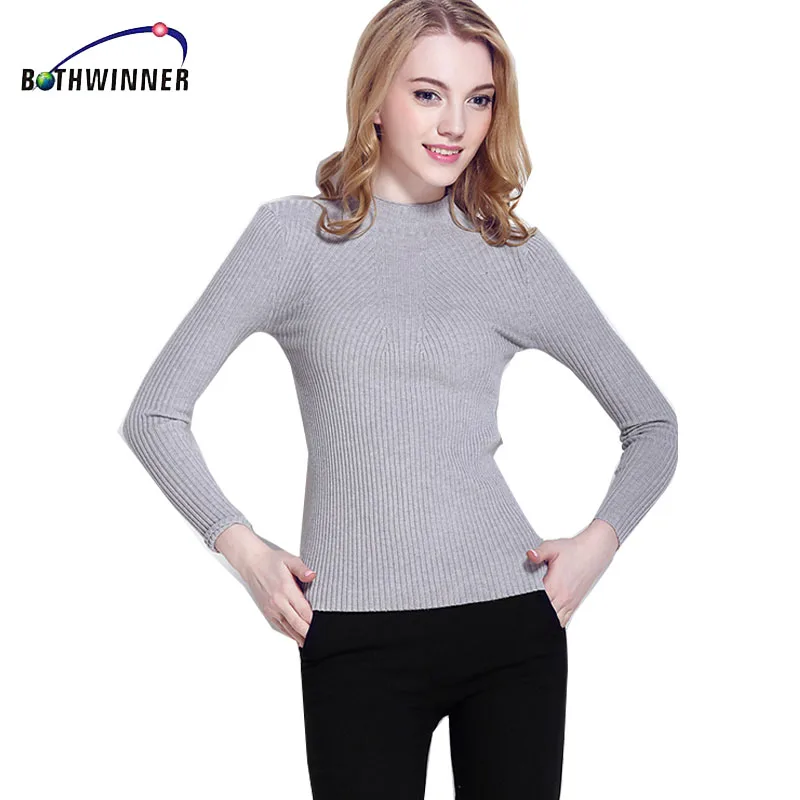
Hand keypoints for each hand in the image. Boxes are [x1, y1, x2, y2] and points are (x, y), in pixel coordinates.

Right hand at [216, 525, 316, 646]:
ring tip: (312, 643)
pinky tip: (297, 637)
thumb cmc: (271, 561)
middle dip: (309, 632)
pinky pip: (280, 627)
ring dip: (300, 636)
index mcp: (286, 590)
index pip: (304, 611)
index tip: (324, 625)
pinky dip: (290, 634)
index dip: (314, 621)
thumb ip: (302, 568)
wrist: (252, 563)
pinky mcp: (267, 612)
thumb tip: (313, 575)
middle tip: (321, 638)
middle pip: (297, 623)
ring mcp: (272, 609)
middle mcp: (278, 602)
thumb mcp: (289, 560)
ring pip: (288, 628)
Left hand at [525, 519, 618, 627]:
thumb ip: (539, 552)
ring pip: (554, 621)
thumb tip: (529, 555)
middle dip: (532, 613)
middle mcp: (563, 599)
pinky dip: (553, 622)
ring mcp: (569, 604)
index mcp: (555, 586)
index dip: (525, 604)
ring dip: (543, 619)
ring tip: (531, 617)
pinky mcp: (573, 605)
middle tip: (520, 610)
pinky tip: (545, 620)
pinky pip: (563, 621)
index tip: (516, 602)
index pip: (536, 603)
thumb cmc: (573, 550)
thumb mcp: (552, 547)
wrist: (593, 552)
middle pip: (544, 615)